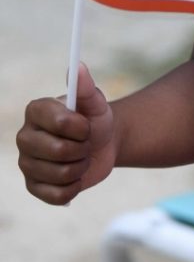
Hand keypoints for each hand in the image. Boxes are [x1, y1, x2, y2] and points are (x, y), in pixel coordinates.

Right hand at [16, 63, 115, 204]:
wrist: (101, 145)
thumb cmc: (95, 119)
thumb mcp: (96, 102)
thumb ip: (86, 86)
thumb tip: (78, 66)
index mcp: (36, 110)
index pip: (60, 123)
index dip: (81, 127)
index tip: (87, 125)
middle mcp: (25, 136)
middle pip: (59, 151)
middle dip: (82, 148)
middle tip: (85, 143)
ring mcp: (26, 163)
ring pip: (61, 174)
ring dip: (80, 167)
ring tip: (80, 158)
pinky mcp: (33, 187)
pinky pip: (58, 195)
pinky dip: (75, 186)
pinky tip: (74, 176)